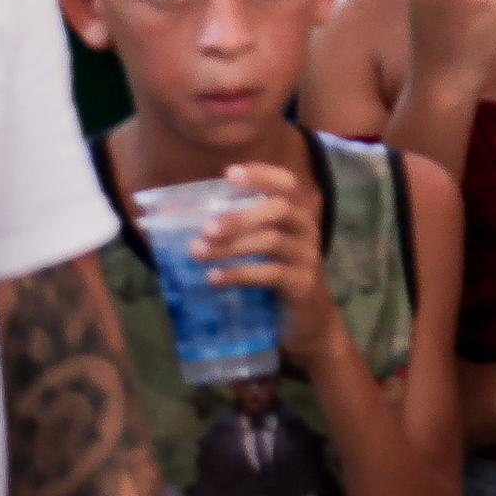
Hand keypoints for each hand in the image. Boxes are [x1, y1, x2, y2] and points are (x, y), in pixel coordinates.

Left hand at [200, 158, 352, 369]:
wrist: (308, 323)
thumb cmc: (279, 278)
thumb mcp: (264, 250)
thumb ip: (240, 232)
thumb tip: (187, 220)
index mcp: (298, 215)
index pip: (286, 183)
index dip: (262, 175)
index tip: (230, 173)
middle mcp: (308, 230)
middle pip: (279, 209)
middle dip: (240, 215)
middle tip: (205, 228)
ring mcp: (307, 257)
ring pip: (271, 241)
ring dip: (232, 246)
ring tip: (199, 253)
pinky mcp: (302, 284)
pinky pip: (270, 274)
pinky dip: (239, 274)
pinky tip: (214, 279)